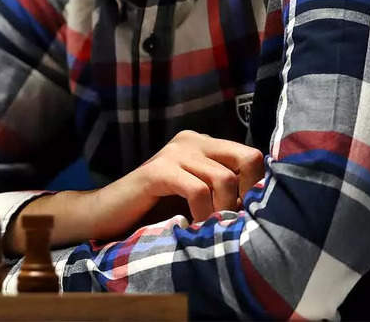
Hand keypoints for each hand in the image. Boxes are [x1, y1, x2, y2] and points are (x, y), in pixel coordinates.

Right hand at [132, 130, 264, 221]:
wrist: (107, 214)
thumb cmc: (154, 210)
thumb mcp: (196, 196)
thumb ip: (222, 190)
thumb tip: (262, 204)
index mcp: (204, 144)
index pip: (253, 156)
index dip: (256, 187)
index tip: (244, 214)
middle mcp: (192, 141)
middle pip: (248, 158)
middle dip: (248, 194)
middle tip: (233, 221)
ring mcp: (174, 152)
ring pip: (224, 179)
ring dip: (223, 211)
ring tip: (211, 229)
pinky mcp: (158, 170)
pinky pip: (197, 191)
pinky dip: (202, 214)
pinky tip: (192, 227)